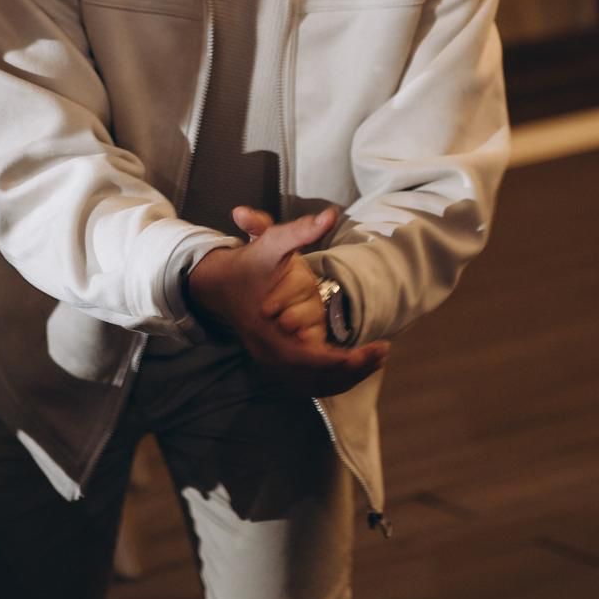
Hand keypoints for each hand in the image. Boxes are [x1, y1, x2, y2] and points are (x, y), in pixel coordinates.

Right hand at [186, 206, 387, 397]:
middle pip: (319, 379)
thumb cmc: (247, 264)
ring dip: (347, 376)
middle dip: (354, 369)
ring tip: (376, 358)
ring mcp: (274, 361)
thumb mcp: (271, 243)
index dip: (346, 360)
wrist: (215, 283)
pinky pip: (310, 379)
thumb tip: (330, 215)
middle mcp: (272, 355)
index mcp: (269, 334)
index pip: (313, 359)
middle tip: (383, 352)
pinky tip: (356, 364)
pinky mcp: (278, 360)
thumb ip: (300, 231)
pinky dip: (333, 376)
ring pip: (316, 383)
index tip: (376, 348)